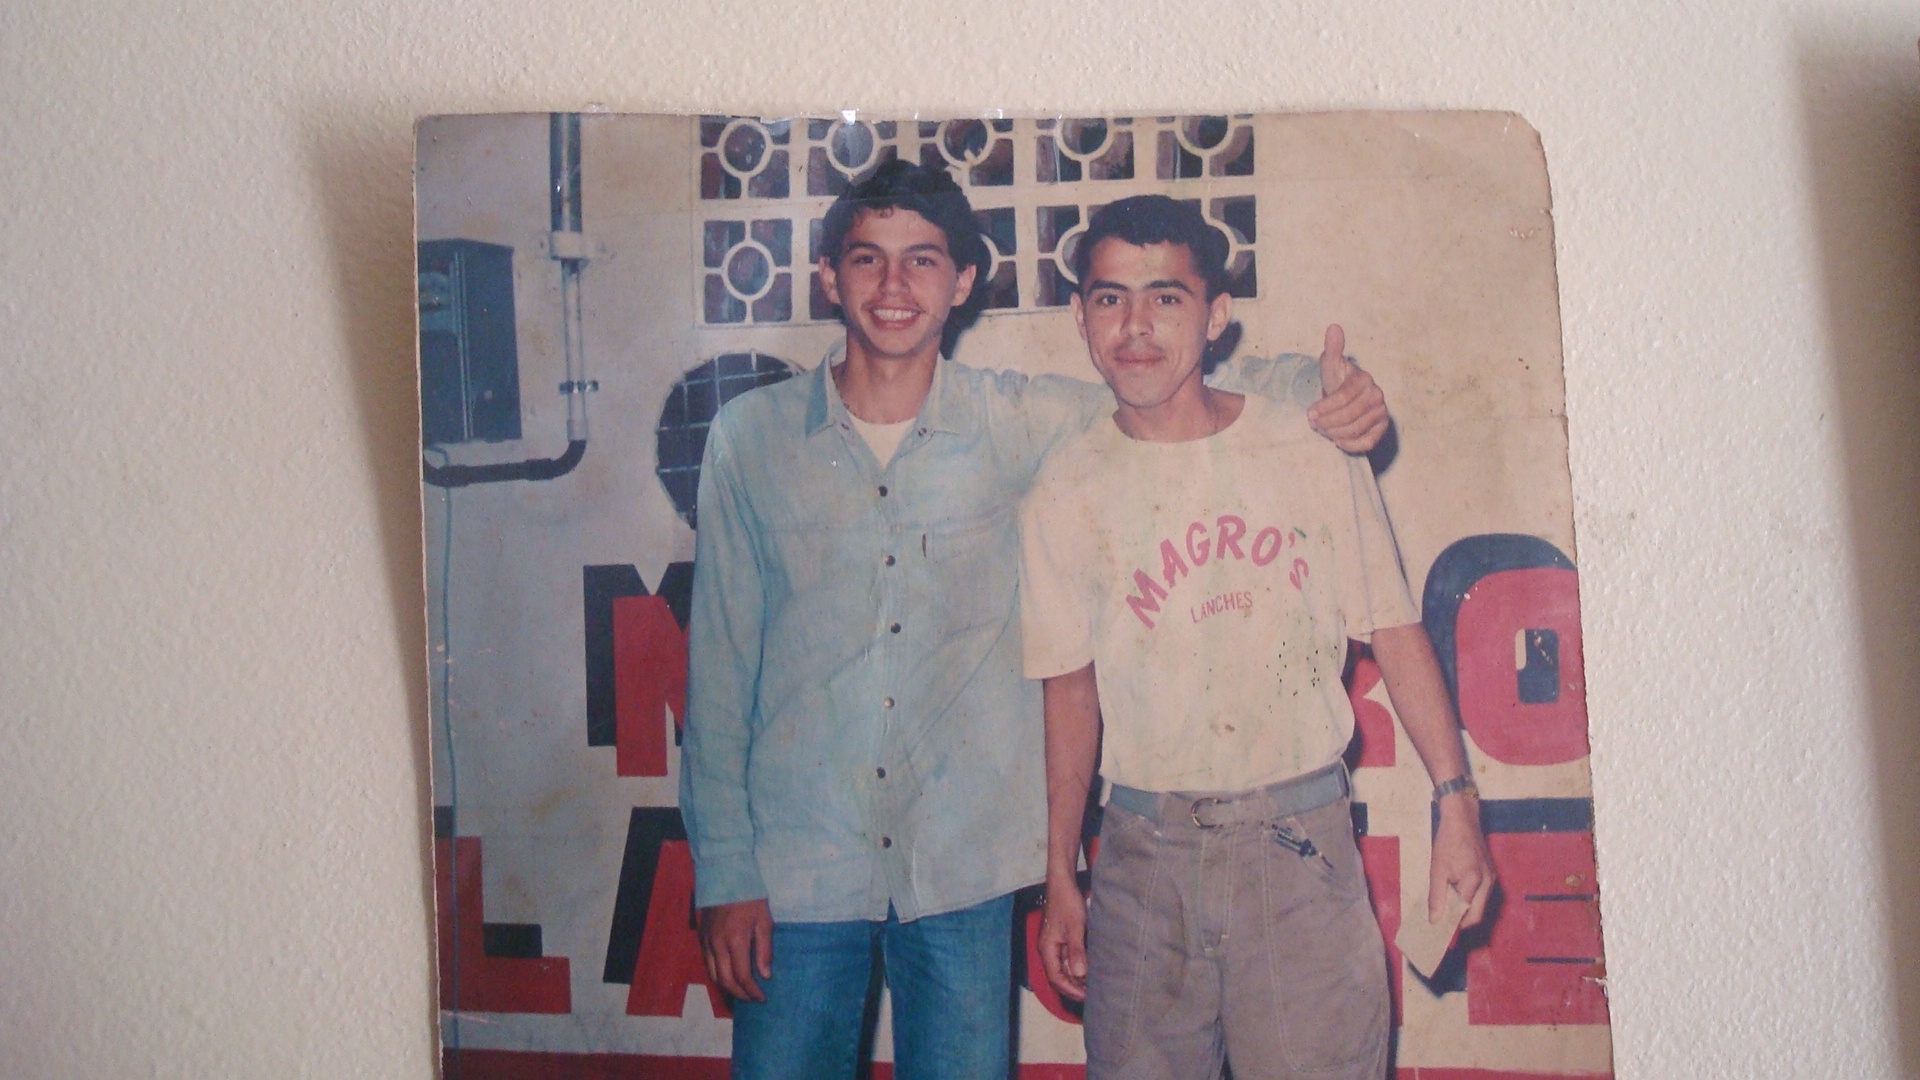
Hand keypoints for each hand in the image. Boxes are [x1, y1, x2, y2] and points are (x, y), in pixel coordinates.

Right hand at [698, 898, 773, 1001]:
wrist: (725, 877)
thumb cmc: (750, 898)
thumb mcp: (764, 921)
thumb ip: (764, 950)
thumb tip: (765, 975)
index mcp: (736, 941)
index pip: (742, 977)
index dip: (752, 991)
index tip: (762, 998)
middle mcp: (718, 946)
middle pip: (726, 981)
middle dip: (740, 994)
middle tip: (752, 999)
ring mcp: (707, 942)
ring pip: (713, 975)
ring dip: (727, 988)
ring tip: (741, 991)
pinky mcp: (701, 938)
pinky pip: (707, 964)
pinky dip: (717, 975)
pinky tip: (727, 976)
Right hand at [1038, 879, 1088, 1001]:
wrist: (1063, 883)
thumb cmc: (1067, 902)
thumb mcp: (1075, 927)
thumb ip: (1076, 951)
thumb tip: (1079, 974)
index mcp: (1047, 949)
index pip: (1056, 978)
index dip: (1071, 990)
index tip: (1087, 997)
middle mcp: (1048, 949)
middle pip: (1058, 976)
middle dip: (1074, 987)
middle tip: (1092, 995)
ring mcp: (1054, 944)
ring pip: (1064, 968)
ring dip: (1077, 978)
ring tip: (1094, 985)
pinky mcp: (1062, 939)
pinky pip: (1068, 959)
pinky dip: (1078, 966)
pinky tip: (1091, 968)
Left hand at [1307, 324, 1389, 453]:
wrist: (1347, 400)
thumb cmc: (1337, 382)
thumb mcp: (1330, 365)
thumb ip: (1332, 349)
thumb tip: (1333, 327)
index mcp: (1364, 379)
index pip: (1342, 398)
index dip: (1324, 408)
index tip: (1309, 414)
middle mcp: (1377, 396)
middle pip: (1348, 417)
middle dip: (1327, 423)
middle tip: (1315, 424)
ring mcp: (1382, 413)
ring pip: (1354, 431)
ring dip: (1334, 434)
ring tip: (1324, 430)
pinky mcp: (1382, 429)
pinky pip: (1366, 443)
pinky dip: (1349, 445)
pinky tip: (1338, 440)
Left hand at [1430, 799, 1496, 927]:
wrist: (1462, 818)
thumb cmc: (1448, 842)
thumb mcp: (1437, 869)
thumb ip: (1437, 897)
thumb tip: (1435, 920)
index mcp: (1475, 882)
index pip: (1466, 915)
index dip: (1454, 927)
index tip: (1441, 934)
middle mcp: (1488, 883)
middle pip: (1477, 915)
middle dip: (1461, 924)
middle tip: (1443, 927)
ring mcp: (1492, 878)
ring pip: (1480, 906)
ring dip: (1465, 912)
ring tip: (1447, 913)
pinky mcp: (1491, 874)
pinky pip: (1481, 895)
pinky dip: (1469, 901)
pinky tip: (1455, 897)